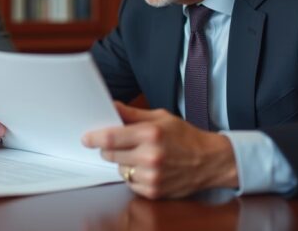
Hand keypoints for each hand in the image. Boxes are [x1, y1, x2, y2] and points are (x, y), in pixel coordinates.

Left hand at [82, 102, 237, 198]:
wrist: (210, 161)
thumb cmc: (185, 137)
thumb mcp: (161, 117)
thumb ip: (132, 114)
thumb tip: (111, 106)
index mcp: (151, 134)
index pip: (111, 137)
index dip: (94, 137)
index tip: (87, 138)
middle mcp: (151, 156)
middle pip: (110, 154)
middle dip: (109, 148)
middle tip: (121, 144)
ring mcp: (152, 176)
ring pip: (120, 169)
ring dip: (124, 162)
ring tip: (142, 155)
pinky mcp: (154, 191)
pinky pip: (130, 183)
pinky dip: (133, 176)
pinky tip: (148, 168)